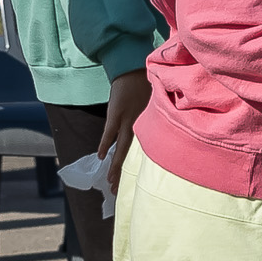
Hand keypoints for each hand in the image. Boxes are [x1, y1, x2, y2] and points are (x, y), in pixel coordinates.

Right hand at [97, 69, 147, 193]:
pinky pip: (109, 133)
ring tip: (111, 182)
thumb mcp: (156, 106)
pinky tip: (99, 157)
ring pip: (121, 148)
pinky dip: (103, 144)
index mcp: (151, 125)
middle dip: (125, 173)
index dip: (142, 168)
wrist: (134, 69)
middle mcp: (140, 125)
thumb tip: (161, 135)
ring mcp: (127, 120)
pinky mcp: (116, 113)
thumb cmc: (147, 87)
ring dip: (115, 165)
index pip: (147, 151)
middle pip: (133, 154)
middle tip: (119, 191)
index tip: (139, 184)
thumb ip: (155, 121)